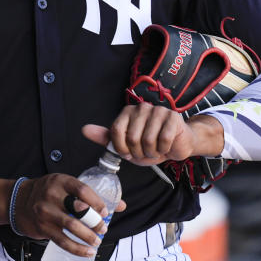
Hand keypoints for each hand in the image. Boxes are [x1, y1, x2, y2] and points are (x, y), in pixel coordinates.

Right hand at [13, 174, 124, 257]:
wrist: (19, 201)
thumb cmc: (49, 193)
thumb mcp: (65, 186)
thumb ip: (90, 194)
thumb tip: (121, 205)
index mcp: (61, 180)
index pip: (83, 189)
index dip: (97, 202)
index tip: (105, 212)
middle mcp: (52, 194)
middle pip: (79, 208)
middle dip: (94, 221)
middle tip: (103, 228)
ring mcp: (45, 211)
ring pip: (72, 226)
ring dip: (88, 236)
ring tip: (97, 241)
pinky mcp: (42, 227)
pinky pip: (62, 240)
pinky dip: (77, 248)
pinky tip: (88, 252)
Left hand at [82, 103, 223, 165]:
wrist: (175, 146)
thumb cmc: (149, 145)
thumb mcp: (125, 146)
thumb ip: (106, 138)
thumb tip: (84, 130)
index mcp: (128, 112)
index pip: (116, 131)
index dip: (121, 148)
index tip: (128, 153)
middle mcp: (141, 108)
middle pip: (132, 137)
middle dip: (139, 152)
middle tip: (145, 151)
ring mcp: (158, 110)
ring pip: (148, 140)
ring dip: (152, 152)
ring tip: (156, 148)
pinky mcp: (173, 117)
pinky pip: (163, 139)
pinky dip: (164, 149)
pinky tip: (166, 146)